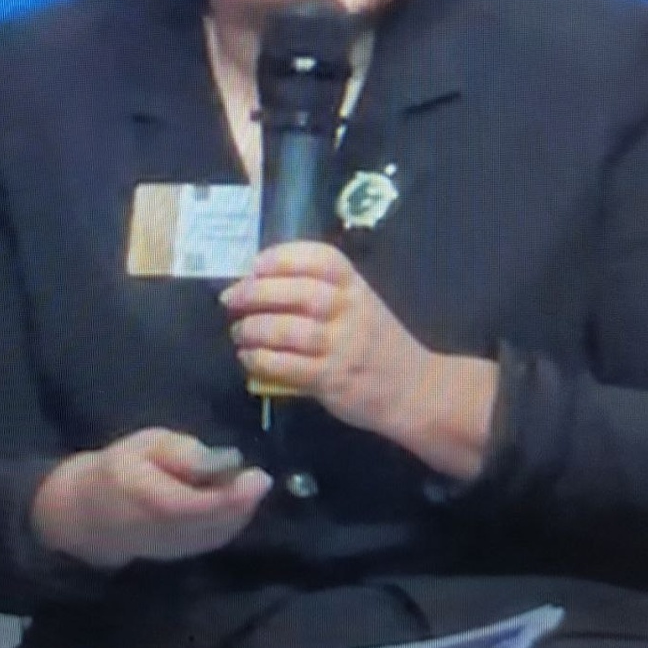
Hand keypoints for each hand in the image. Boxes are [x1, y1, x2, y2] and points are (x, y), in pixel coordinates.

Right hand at [30, 428, 271, 569]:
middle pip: (216, 523)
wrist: (86, 514)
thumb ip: (179, 450)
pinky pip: (212, 541)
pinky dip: (230, 524)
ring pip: (218, 535)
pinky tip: (238, 504)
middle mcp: (165, 530)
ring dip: (240, 513)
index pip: (200, 504)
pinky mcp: (178, 555)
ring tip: (251, 487)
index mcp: (151, 498)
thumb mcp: (143, 444)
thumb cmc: (116, 468)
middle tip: (260, 478)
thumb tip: (215, 459)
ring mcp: (173, 548)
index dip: (234, 494)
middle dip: (244, 503)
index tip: (258, 476)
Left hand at [220, 241, 497, 478]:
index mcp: (356, 285)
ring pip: (288, 331)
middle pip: (298, 293)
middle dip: (255, 292)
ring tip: (238, 332)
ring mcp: (343, 346)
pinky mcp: (333, 379)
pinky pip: (288, 366)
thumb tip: (255, 282)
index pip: (319, 259)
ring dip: (253, 329)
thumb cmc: (375, 341)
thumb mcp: (358, 303)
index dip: (281, 257)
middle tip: (230, 298)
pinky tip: (248, 358)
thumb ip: (319, 290)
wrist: (417, 390)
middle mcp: (350, 310)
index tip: (253, 264)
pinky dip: (261, 360)